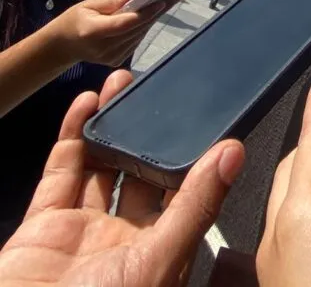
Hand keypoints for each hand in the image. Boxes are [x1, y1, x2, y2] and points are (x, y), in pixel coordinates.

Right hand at [0, 70, 244, 286]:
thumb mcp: (159, 261)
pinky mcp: (44, 227)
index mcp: (162, 254)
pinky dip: (73, 135)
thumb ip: (196, 206)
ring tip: (126, 83)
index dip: (195, 154)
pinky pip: (62, 172)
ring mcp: (83, 233)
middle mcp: (124, 243)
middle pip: (141, 173)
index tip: (207, 112)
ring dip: (113, 124)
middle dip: (150, 132)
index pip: (187, 193)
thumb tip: (233, 153)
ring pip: (102, 165)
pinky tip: (88, 103)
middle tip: (160, 89)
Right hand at [47, 0, 175, 67]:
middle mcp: (105, 48)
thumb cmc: (74, 20)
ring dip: (154, 18)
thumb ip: (109, 1)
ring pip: (139, 35)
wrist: (63, 46)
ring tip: (169, 1)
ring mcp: (111, 57)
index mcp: (94, 32)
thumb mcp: (87, 5)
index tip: (162, 2)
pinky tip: (153, 15)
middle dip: (157, 11)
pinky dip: (144, 27)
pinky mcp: (116, 61)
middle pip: (136, 29)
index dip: (145, 14)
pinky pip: (136, 41)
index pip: (124, 23)